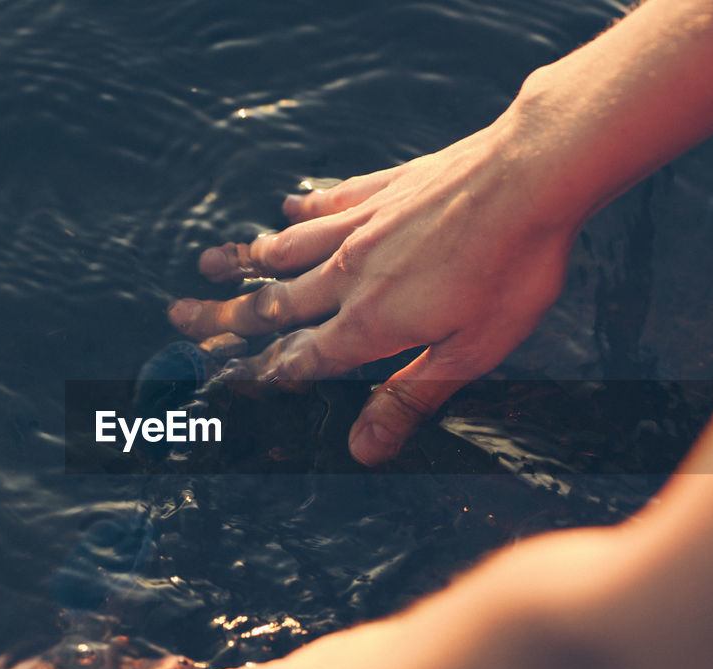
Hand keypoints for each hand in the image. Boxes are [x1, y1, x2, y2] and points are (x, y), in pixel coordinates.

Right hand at [169, 122, 578, 464]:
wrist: (533, 174)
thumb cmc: (513, 268)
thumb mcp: (471, 352)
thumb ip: (410, 397)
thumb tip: (364, 450)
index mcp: (370, 322)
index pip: (302, 358)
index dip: (261, 373)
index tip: (221, 380)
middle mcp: (350, 272)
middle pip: (274, 302)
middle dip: (225, 317)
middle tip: (179, 320)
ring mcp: (363, 223)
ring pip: (289, 247)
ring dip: (248, 260)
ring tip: (209, 262)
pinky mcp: (385, 186)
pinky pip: (331, 199)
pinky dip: (305, 206)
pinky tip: (289, 204)